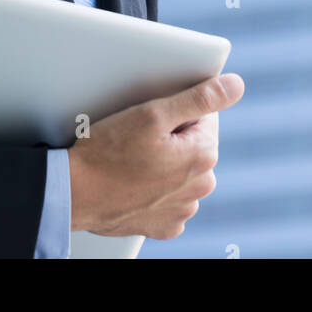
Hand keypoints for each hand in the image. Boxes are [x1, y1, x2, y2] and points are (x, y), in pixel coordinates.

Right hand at [68, 71, 243, 238]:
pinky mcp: (164, 226)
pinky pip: (167, 197)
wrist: (75, 194)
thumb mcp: (153, 114)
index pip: (203, 116)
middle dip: (171, 137)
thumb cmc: (108, 153)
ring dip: (163, 162)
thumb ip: (200, 98)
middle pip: (192, 144)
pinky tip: (134, 181)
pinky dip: (154, 188)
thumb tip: (236, 86)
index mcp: (204, 156)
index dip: (175, 111)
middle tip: (137, 138)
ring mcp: (182, 210)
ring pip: (180, 170)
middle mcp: (200, 187)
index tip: (150, 118)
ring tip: (131, 160)